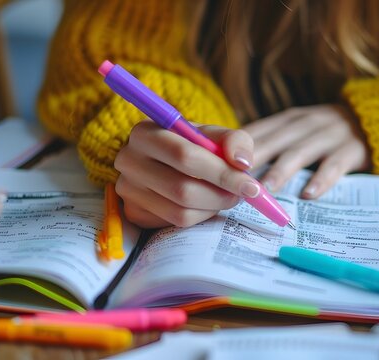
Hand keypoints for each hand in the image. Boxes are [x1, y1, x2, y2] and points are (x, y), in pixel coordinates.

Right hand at [114, 120, 257, 227]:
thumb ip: (236, 141)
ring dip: (212, 208)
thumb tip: (242, 163)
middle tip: (242, 195)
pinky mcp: (132, 212)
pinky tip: (206, 203)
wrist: (169, 161)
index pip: (185, 156)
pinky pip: (174, 223)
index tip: (251, 185)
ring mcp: (127, 188)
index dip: (221, 173)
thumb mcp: (215, 135)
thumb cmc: (195, 145)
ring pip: (180, 211)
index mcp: (146, 131)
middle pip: (182, 189)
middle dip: (220, 195)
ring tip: (226, 196)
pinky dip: (199, 216)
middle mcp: (128, 159)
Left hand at [243, 104, 369, 198]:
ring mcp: (331, 134)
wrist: (377, 121)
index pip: (257, 129)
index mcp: (289, 119)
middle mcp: (307, 122)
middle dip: (251, 158)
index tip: (216, 162)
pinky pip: (336, 164)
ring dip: (282, 170)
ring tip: (265, 189)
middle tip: (231, 178)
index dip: (236, 146)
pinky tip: (309, 194)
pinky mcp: (353, 148)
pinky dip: (322, 179)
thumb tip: (232, 164)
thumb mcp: (299, 130)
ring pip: (301, 151)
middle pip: (274, 140)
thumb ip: (272, 142)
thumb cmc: (326, 134)